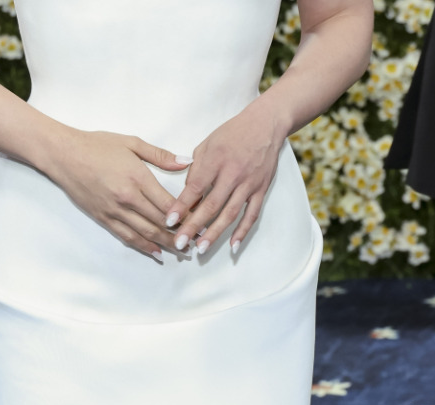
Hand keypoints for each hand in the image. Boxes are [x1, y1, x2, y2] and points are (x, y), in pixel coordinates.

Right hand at [45, 130, 190, 260]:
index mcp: (138, 178)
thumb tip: (186, 162)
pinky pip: (127, 236)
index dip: (188, 217)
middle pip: (161, 223)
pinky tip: (156, 252)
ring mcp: (114, 211)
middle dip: (182, 234)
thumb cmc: (97, 145)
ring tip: (183, 251)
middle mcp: (127, 198)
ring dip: (166, 244)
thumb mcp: (131, 143)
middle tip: (198, 241)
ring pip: (146, 233)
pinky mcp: (103, 218)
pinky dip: (143, 246)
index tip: (202, 223)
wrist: (64, 154)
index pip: (169, 204)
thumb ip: (160, 155)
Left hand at [167, 103, 286, 255]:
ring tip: (201, 248)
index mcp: (215, 160)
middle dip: (193, 226)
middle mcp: (232, 173)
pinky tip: (232, 245)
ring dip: (215, 233)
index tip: (169, 222)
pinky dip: (242, 231)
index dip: (181, 206)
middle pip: (211, 205)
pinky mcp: (261, 189)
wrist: (265, 125)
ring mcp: (249, 183)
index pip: (195, 188)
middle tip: (180, 244)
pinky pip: (251, 214)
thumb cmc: (232, 133)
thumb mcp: (207, 144)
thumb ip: (195, 169)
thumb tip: (186, 195)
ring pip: (230, 213)